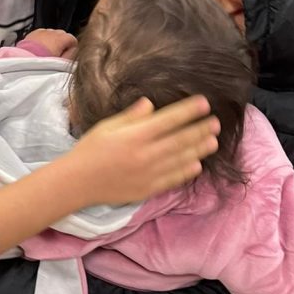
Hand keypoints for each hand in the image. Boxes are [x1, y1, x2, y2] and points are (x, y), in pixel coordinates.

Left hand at [23, 28, 77, 58]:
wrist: (25, 62)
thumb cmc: (43, 64)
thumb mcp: (63, 63)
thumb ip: (72, 55)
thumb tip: (75, 52)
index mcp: (62, 38)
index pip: (73, 40)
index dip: (71, 50)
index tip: (66, 57)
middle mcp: (53, 31)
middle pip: (63, 36)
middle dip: (61, 45)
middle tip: (56, 57)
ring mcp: (43, 31)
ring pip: (52, 35)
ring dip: (51, 42)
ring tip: (46, 54)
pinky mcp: (33, 33)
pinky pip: (42, 35)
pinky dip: (42, 41)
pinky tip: (39, 50)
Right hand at [71, 96, 219, 205]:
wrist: (77, 182)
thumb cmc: (89, 150)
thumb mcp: (107, 127)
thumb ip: (131, 117)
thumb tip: (150, 105)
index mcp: (135, 135)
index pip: (169, 120)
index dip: (189, 111)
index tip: (204, 103)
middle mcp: (145, 154)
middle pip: (180, 139)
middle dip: (200, 129)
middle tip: (216, 122)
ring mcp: (148, 173)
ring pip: (181, 159)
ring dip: (199, 149)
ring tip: (213, 142)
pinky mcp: (147, 189)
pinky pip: (172, 179)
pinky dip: (186, 171)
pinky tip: (197, 164)